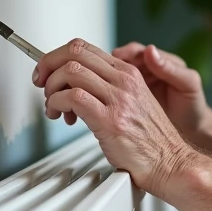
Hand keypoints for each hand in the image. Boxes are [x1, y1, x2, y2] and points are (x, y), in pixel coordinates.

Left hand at [33, 38, 196, 195]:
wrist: (169, 163)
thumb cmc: (149, 140)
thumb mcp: (132, 102)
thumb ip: (108, 88)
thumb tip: (75, 83)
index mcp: (128, 73)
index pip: (84, 47)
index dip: (56, 56)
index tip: (46, 71)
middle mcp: (124, 80)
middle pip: (74, 52)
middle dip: (47, 66)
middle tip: (41, 84)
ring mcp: (119, 99)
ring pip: (71, 72)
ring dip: (52, 89)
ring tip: (54, 107)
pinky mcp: (111, 120)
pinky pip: (73, 97)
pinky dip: (57, 103)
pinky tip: (60, 115)